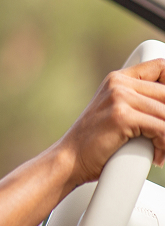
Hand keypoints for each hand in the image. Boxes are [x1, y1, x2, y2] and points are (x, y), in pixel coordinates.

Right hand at [55, 58, 164, 189]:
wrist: (70, 159)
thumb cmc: (94, 142)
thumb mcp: (117, 113)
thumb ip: (140, 104)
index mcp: (117, 79)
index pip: (161, 67)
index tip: (163, 113)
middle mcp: (118, 83)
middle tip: (162, 138)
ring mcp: (118, 97)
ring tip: (161, 151)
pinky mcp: (121, 116)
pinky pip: (162, 129)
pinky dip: (164, 147)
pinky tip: (157, 157)